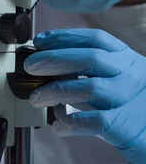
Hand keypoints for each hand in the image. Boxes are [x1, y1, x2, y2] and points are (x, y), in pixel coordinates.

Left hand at [24, 29, 145, 163]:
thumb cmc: (131, 110)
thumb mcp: (118, 82)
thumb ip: (90, 73)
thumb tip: (45, 65)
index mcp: (129, 60)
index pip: (97, 39)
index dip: (65, 37)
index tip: (39, 41)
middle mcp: (133, 75)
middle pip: (90, 58)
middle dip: (54, 59)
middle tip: (30, 66)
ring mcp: (132, 100)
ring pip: (89, 88)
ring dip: (55, 91)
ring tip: (36, 98)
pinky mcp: (127, 126)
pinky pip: (93, 120)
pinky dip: (70, 122)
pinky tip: (58, 126)